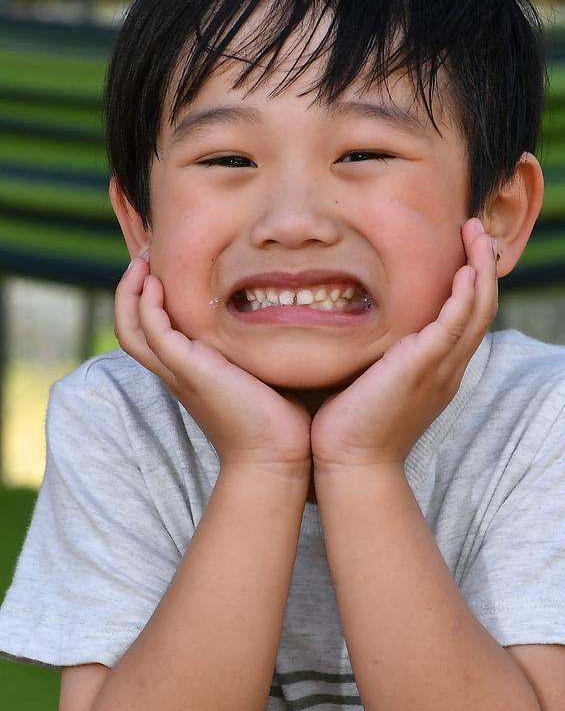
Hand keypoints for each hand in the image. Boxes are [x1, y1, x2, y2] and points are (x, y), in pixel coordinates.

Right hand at [114, 256, 311, 475]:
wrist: (277, 456)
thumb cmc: (280, 419)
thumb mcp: (262, 369)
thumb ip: (258, 342)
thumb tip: (289, 309)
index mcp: (190, 369)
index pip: (152, 328)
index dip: (148, 296)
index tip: (165, 264)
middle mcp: (177, 371)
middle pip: (129, 325)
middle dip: (131, 287)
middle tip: (146, 253)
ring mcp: (180, 372)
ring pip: (132, 329)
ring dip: (132, 291)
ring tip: (144, 260)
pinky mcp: (190, 372)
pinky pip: (154, 334)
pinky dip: (149, 307)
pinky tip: (158, 283)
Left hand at [310, 219, 497, 472]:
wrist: (352, 463)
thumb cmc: (352, 426)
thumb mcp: (372, 379)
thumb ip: (378, 353)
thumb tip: (356, 325)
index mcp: (438, 369)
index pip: (466, 316)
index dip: (471, 280)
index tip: (464, 249)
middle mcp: (447, 367)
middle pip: (481, 307)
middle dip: (482, 265)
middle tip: (476, 229)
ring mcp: (441, 369)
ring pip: (477, 310)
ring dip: (479, 269)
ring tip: (475, 233)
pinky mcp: (424, 369)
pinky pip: (455, 325)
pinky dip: (464, 295)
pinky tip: (464, 270)